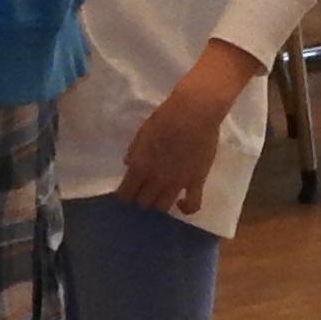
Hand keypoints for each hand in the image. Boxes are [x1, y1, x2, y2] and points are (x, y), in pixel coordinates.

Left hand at [115, 48, 252, 216]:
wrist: (195, 111)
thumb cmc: (166, 117)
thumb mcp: (142, 132)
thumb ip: (134, 152)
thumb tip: (129, 166)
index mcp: (139, 167)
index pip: (125, 194)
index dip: (124, 196)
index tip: (126, 193)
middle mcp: (156, 180)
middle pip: (143, 204)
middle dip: (139, 201)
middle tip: (142, 195)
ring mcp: (177, 183)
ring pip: (163, 208)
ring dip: (158, 205)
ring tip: (159, 199)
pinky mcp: (196, 181)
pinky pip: (192, 205)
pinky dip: (186, 208)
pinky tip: (181, 203)